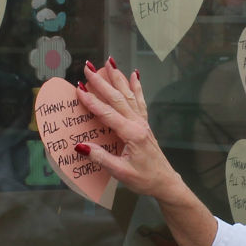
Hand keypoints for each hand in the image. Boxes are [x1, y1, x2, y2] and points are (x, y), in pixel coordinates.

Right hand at [75, 60, 182, 202]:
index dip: (92, 101)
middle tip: (88, 68)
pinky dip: (136, 87)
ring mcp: (142, 123)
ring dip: (118, 78)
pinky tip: (134, 75)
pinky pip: (139, 101)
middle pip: (117, 98)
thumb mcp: (120, 173)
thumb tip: (80, 146)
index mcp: (131, 134)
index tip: (79, 89)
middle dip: (102, 82)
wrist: (165, 182)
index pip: (108, 114)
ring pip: (128, 95)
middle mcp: (138, 124)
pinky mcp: (144, 124)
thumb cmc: (144, 179)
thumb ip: (101, 158)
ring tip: (110, 62)